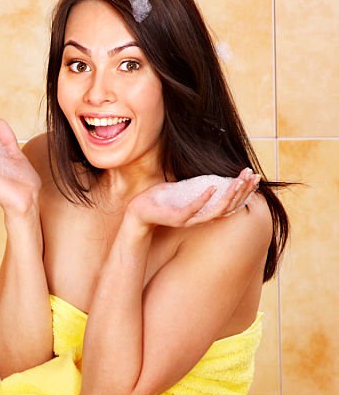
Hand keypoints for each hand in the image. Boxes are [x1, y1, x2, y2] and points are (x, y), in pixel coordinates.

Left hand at [126, 169, 260, 229]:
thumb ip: (201, 185)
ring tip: (238, 182)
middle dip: (242, 191)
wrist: (139, 211)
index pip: (231, 202)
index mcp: (204, 210)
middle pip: (229, 206)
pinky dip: (204, 199)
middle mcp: (200, 217)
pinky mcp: (176, 218)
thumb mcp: (186, 190)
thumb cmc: (162, 200)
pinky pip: (193, 210)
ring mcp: (189, 219)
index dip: (244, 191)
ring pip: (216, 211)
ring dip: (229, 196)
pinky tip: (213, 187)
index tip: (255, 176)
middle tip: (252, 176)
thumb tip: (216, 175)